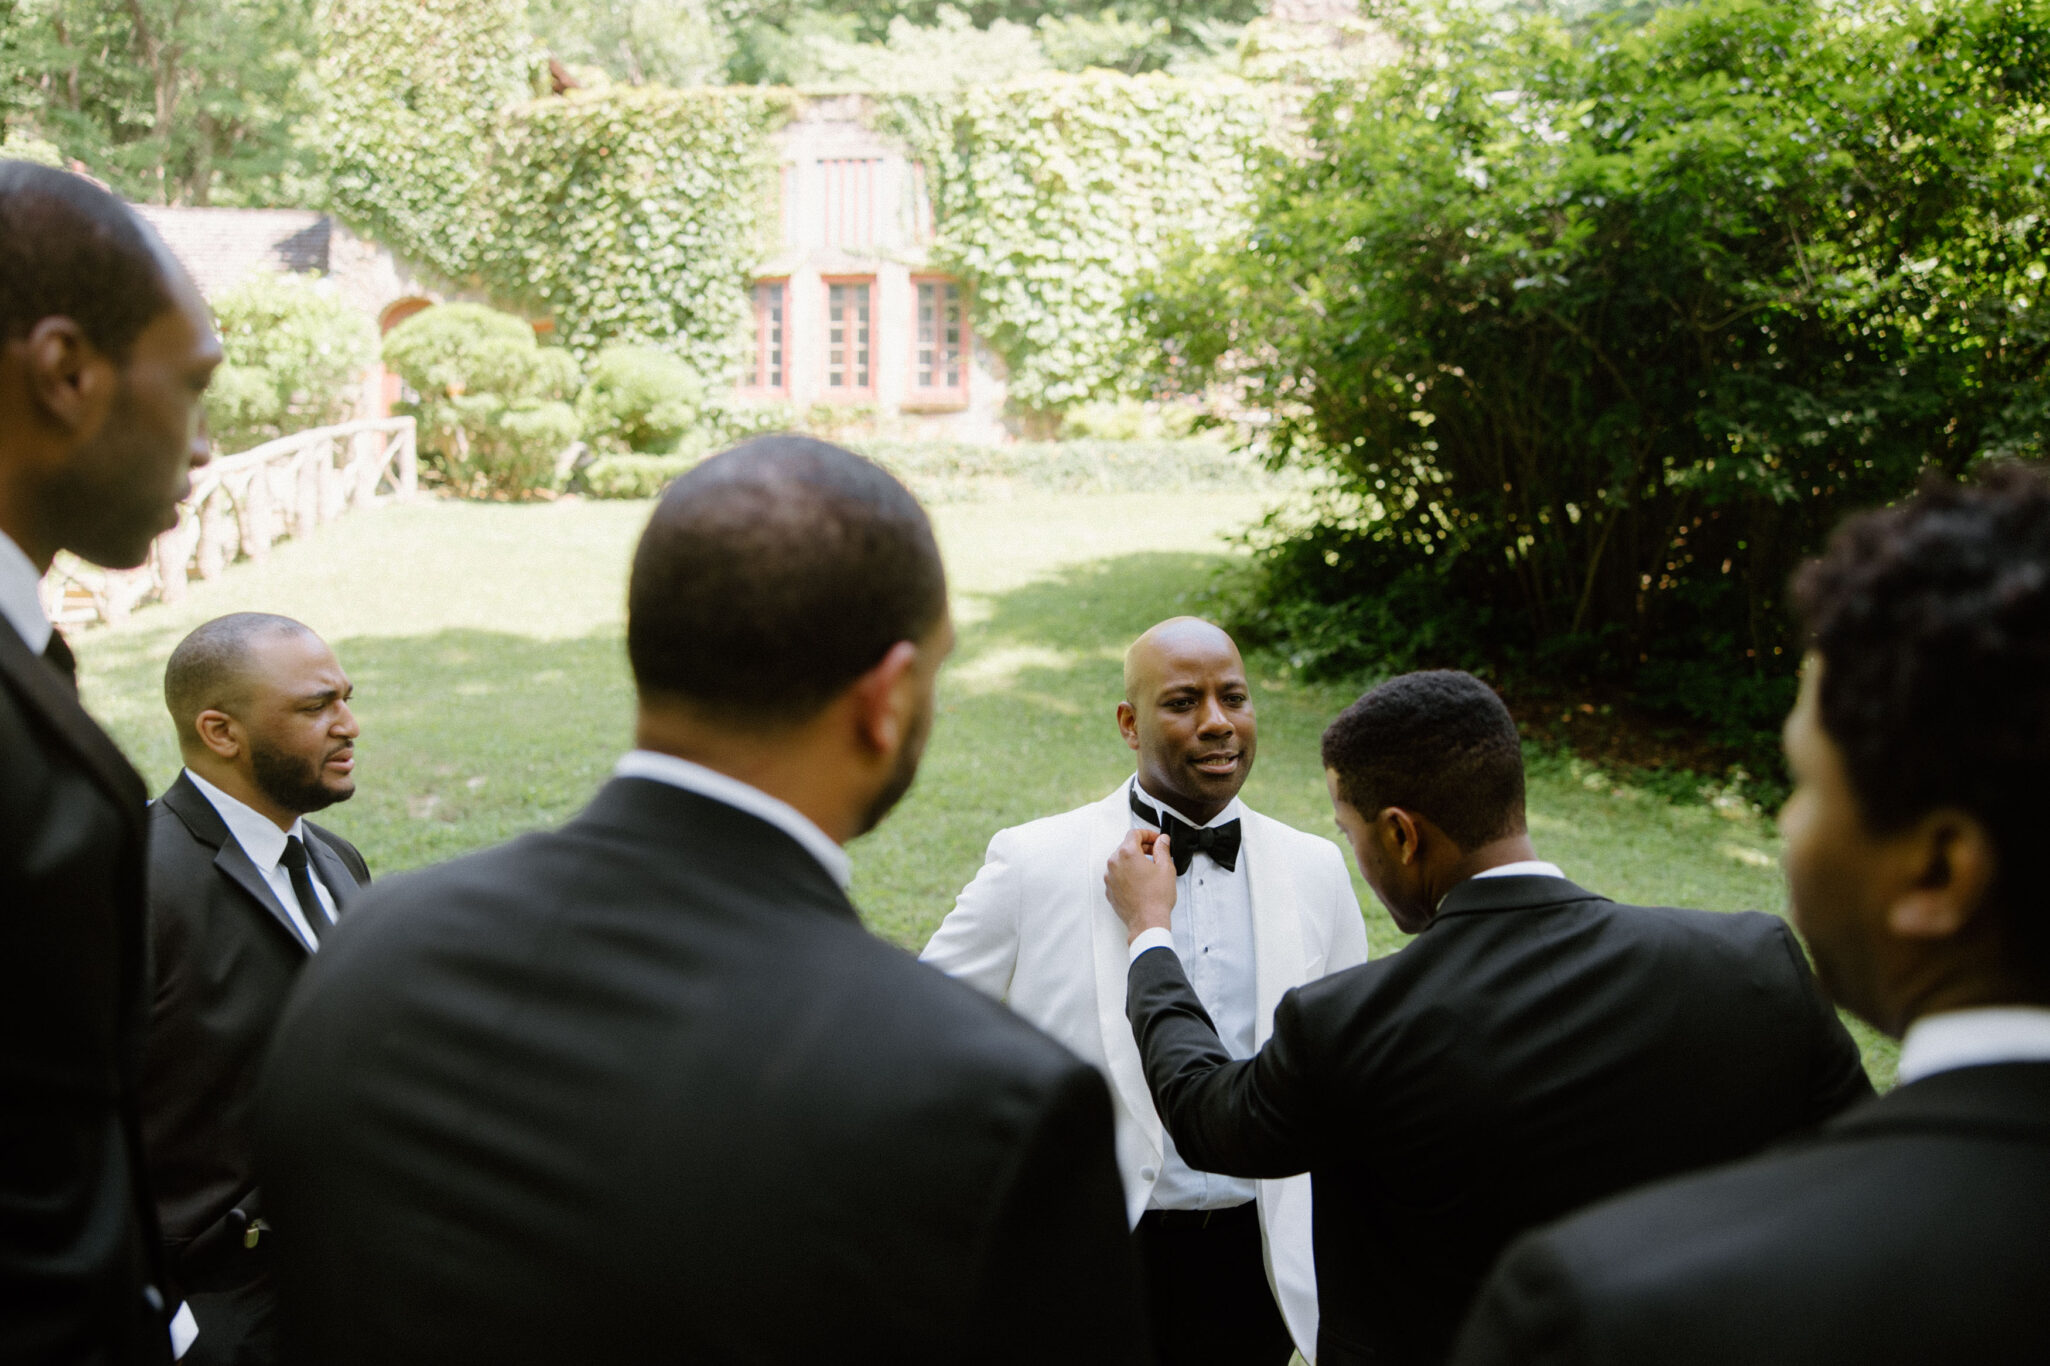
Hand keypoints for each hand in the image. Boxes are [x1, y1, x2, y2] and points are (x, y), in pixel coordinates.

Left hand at [1105, 828, 1175, 944]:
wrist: (1147, 922)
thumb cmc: (1156, 898)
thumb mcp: (1166, 868)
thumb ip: (1162, 849)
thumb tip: (1162, 841)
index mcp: (1127, 854)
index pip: (1134, 833)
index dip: (1148, 834)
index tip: (1156, 840)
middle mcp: (1114, 863)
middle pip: (1126, 846)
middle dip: (1142, 847)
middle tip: (1155, 852)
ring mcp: (1110, 877)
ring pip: (1120, 860)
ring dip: (1133, 860)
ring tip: (1149, 869)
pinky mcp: (1109, 889)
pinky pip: (1117, 875)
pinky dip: (1127, 873)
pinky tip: (1140, 881)